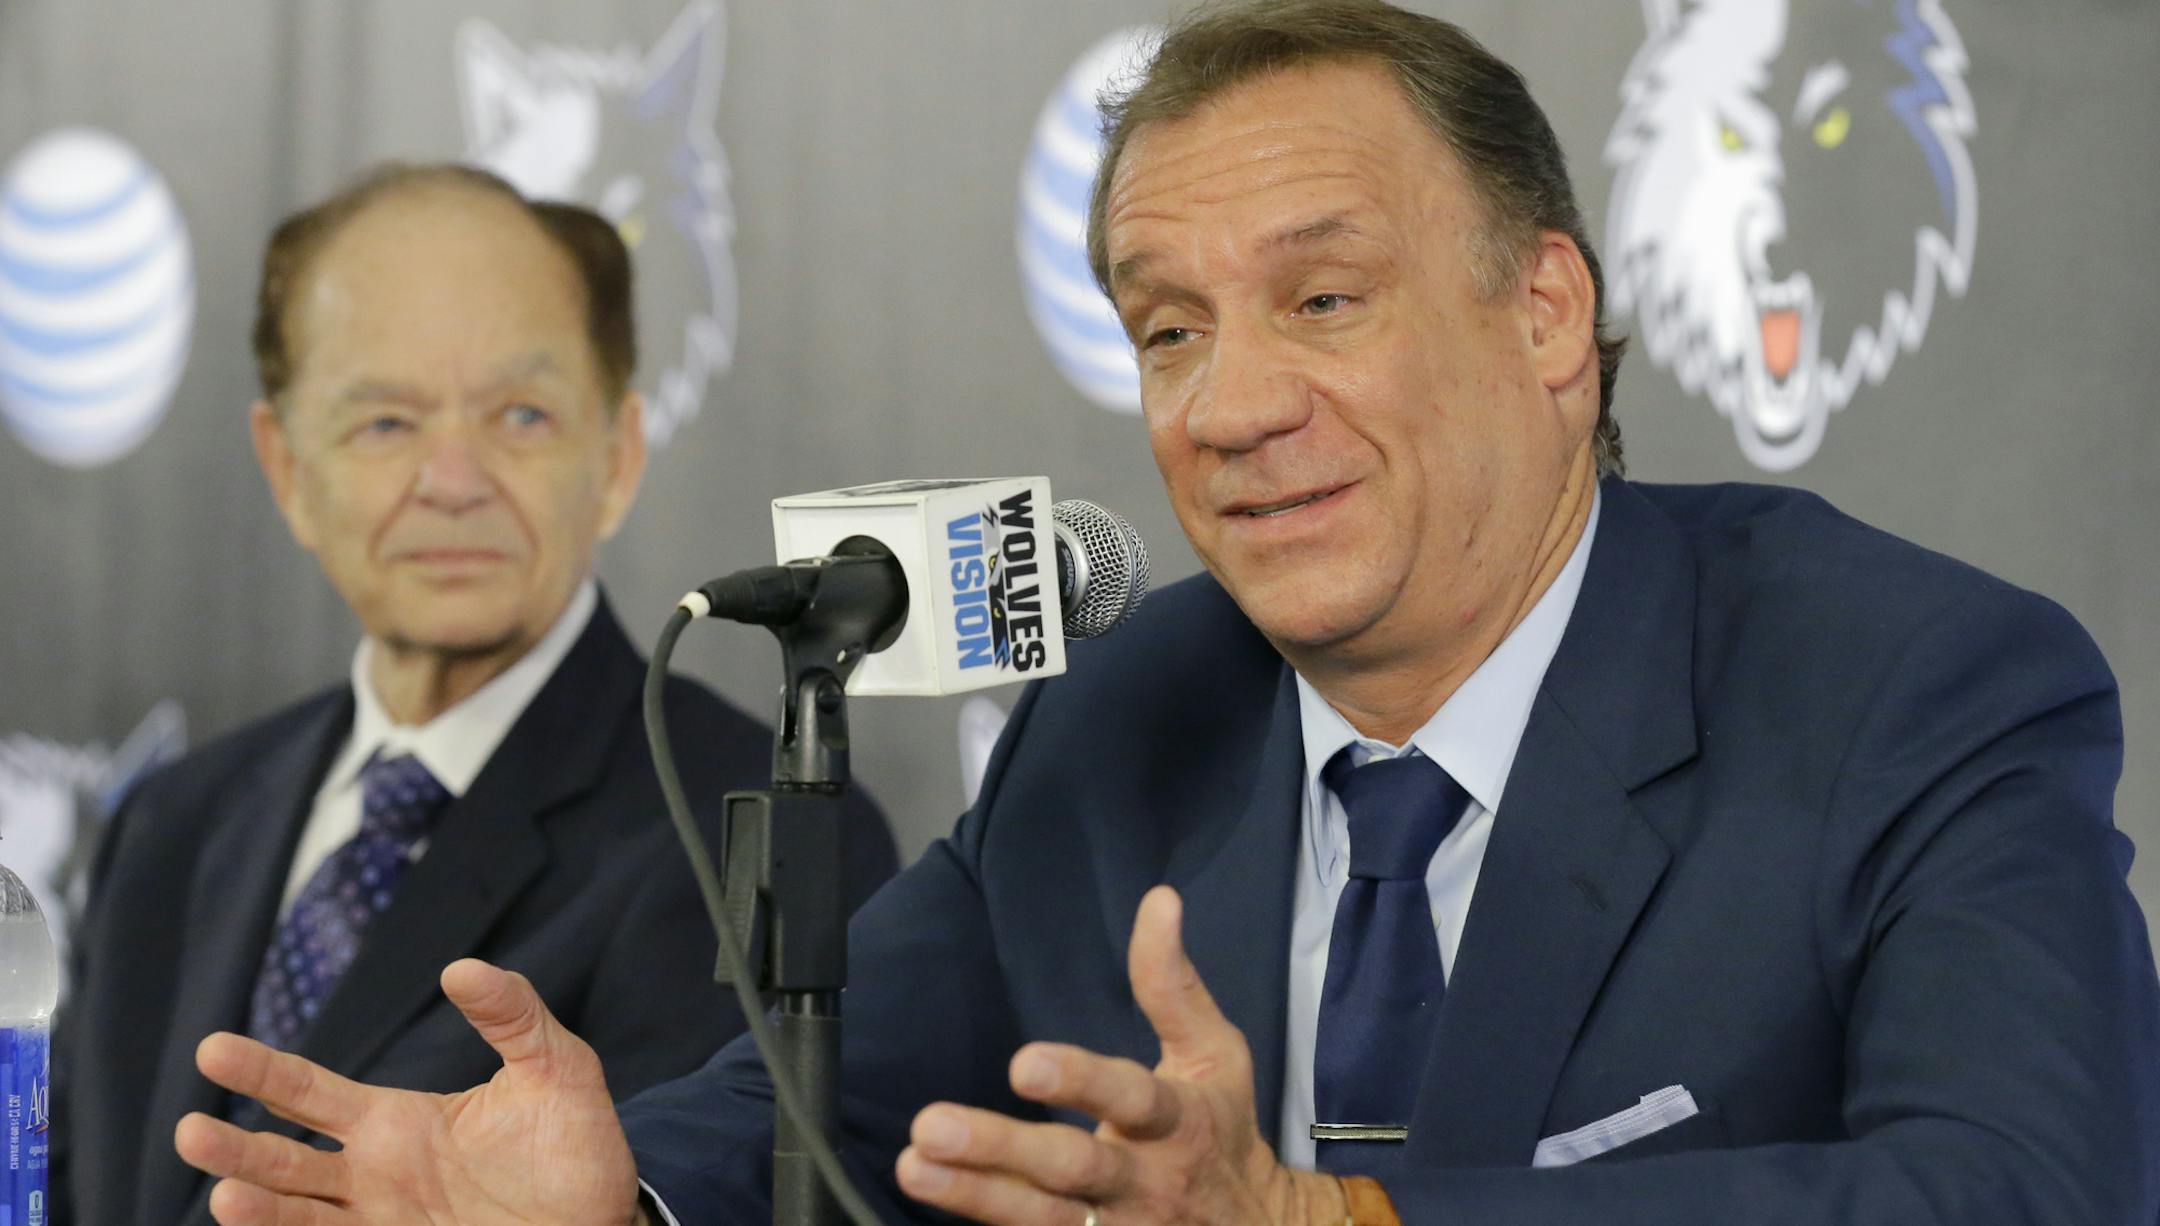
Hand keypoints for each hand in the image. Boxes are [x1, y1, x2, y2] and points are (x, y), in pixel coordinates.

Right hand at [174, 959, 641, 1225]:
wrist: (608, 1216)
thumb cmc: (576, 1142)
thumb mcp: (555, 1066)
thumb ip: (513, 1015)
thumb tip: (461, 968)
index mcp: (395, 1121)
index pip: (308, 1092)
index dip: (261, 1070)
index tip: (211, 1049)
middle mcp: (374, 1175)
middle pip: (284, 1159)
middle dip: (236, 1147)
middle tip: (190, 1129)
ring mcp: (382, 1223)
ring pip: (299, 1218)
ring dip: (258, 1208)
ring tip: (226, 1196)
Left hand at [895, 886, 1347, 1225]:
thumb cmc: (1221, 1129)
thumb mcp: (1214, 1052)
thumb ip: (1172, 984)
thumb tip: (1158, 900)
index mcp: (1177, 1120)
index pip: (1129, 1097)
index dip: (1080, 1082)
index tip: (1023, 1063)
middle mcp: (1145, 1181)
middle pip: (1071, 1169)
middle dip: (1001, 1150)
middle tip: (931, 1127)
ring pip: (1045, 1221)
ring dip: (975, 1196)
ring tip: (915, 1166)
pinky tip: (941, 1208)